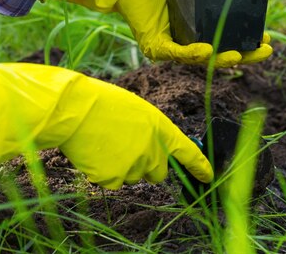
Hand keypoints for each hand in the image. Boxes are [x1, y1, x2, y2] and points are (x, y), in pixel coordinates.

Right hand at [0, 63, 212, 188]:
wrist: (77, 110)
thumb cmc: (104, 103)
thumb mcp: (137, 110)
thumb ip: (150, 132)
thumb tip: (153, 149)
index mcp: (161, 128)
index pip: (188, 152)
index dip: (199, 166)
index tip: (208, 177)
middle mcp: (153, 150)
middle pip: (159, 172)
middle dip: (149, 166)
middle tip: (128, 148)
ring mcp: (134, 166)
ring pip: (134, 176)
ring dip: (125, 167)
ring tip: (107, 143)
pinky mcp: (114, 178)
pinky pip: (114, 182)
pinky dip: (106, 172)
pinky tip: (96, 153)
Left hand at [36, 0, 272, 67]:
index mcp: (196, 36)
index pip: (225, 45)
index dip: (247, 46)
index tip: (267, 40)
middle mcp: (184, 47)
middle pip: (217, 58)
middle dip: (244, 57)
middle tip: (265, 51)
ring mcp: (169, 49)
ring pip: (198, 60)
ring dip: (220, 58)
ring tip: (239, 56)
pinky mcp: (154, 45)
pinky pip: (175, 52)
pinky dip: (192, 52)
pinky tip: (207, 51)